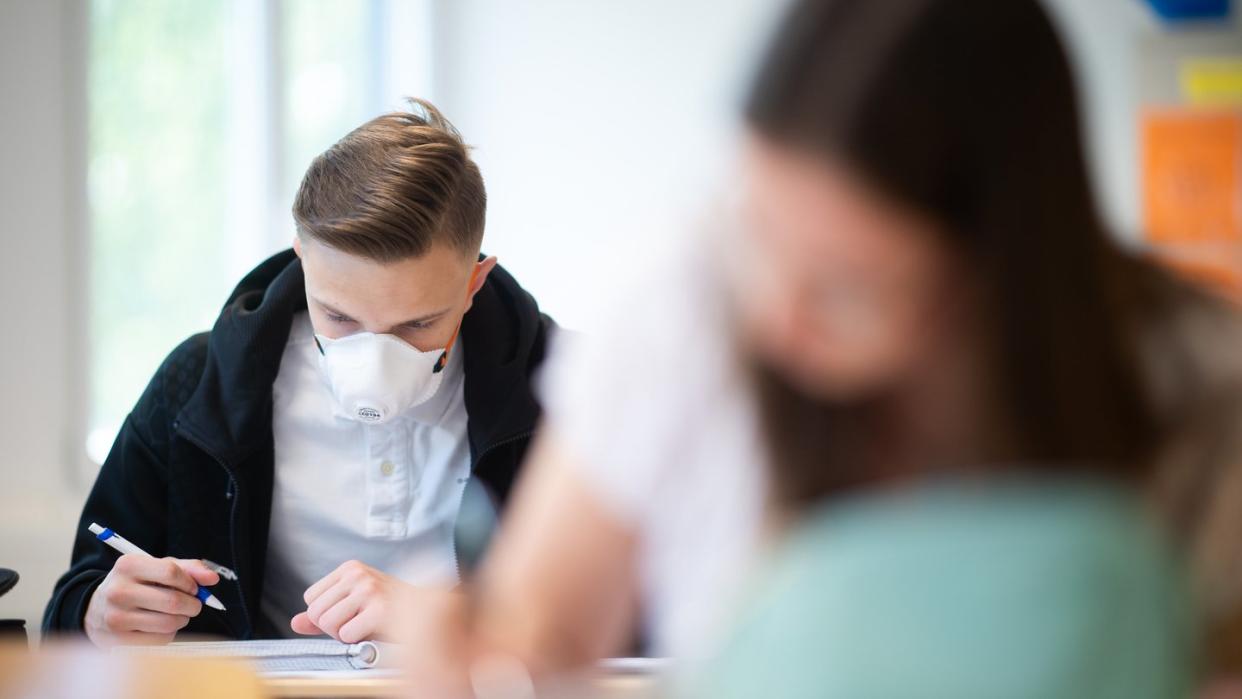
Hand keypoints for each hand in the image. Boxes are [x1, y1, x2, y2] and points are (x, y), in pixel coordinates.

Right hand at [84, 554, 219, 646]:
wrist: (97, 609)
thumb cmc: (135, 584)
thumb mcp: (155, 567)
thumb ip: (187, 568)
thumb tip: (213, 578)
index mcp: (128, 565)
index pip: (171, 572)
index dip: (190, 582)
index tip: (194, 588)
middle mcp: (119, 591)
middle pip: (173, 601)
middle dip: (193, 604)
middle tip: (194, 605)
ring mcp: (116, 617)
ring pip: (169, 623)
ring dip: (182, 620)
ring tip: (178, 615)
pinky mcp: (118, 641)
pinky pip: (160, 640)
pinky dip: (169, 634)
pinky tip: (161, 626)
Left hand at [291, 560, 407, 642]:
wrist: (427, 611)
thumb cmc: (390, 608)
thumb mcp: (354, 604)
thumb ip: (324, 612)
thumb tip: (295, 622)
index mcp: (350, 568)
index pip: (310, 597)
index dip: (325, 613)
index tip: (348, 614)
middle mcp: (358, 574)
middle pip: (315, 612)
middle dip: (332, 627)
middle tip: (356, 624)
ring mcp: (369, 590)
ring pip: (327, 624)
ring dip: (343, 634)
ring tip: (364, 626)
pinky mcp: (379, 610)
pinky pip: (345, 635)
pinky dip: (357, 640)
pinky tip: (373, 630)